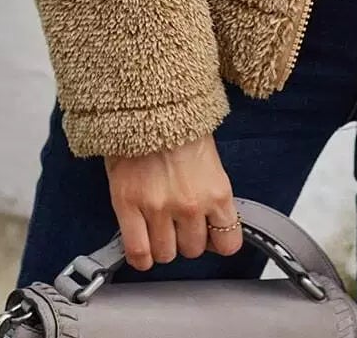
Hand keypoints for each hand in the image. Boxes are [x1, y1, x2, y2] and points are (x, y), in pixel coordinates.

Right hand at [104, 132, 245, 269]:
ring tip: (157, 226)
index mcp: (217, 191)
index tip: (208, 234)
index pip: (229, 243)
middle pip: (193, 250)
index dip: (217, 241)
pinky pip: (137, 252)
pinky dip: (140, 256)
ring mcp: (158, 208)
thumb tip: (211, 222)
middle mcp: (191, 205)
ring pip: (165, 255)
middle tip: (177, 222)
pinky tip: (141, 245)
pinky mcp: (128, 205)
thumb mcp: (209, 159)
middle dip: (185, 239)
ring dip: (161, 245)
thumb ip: (211, 193)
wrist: (148, 100)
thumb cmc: (179, 124)